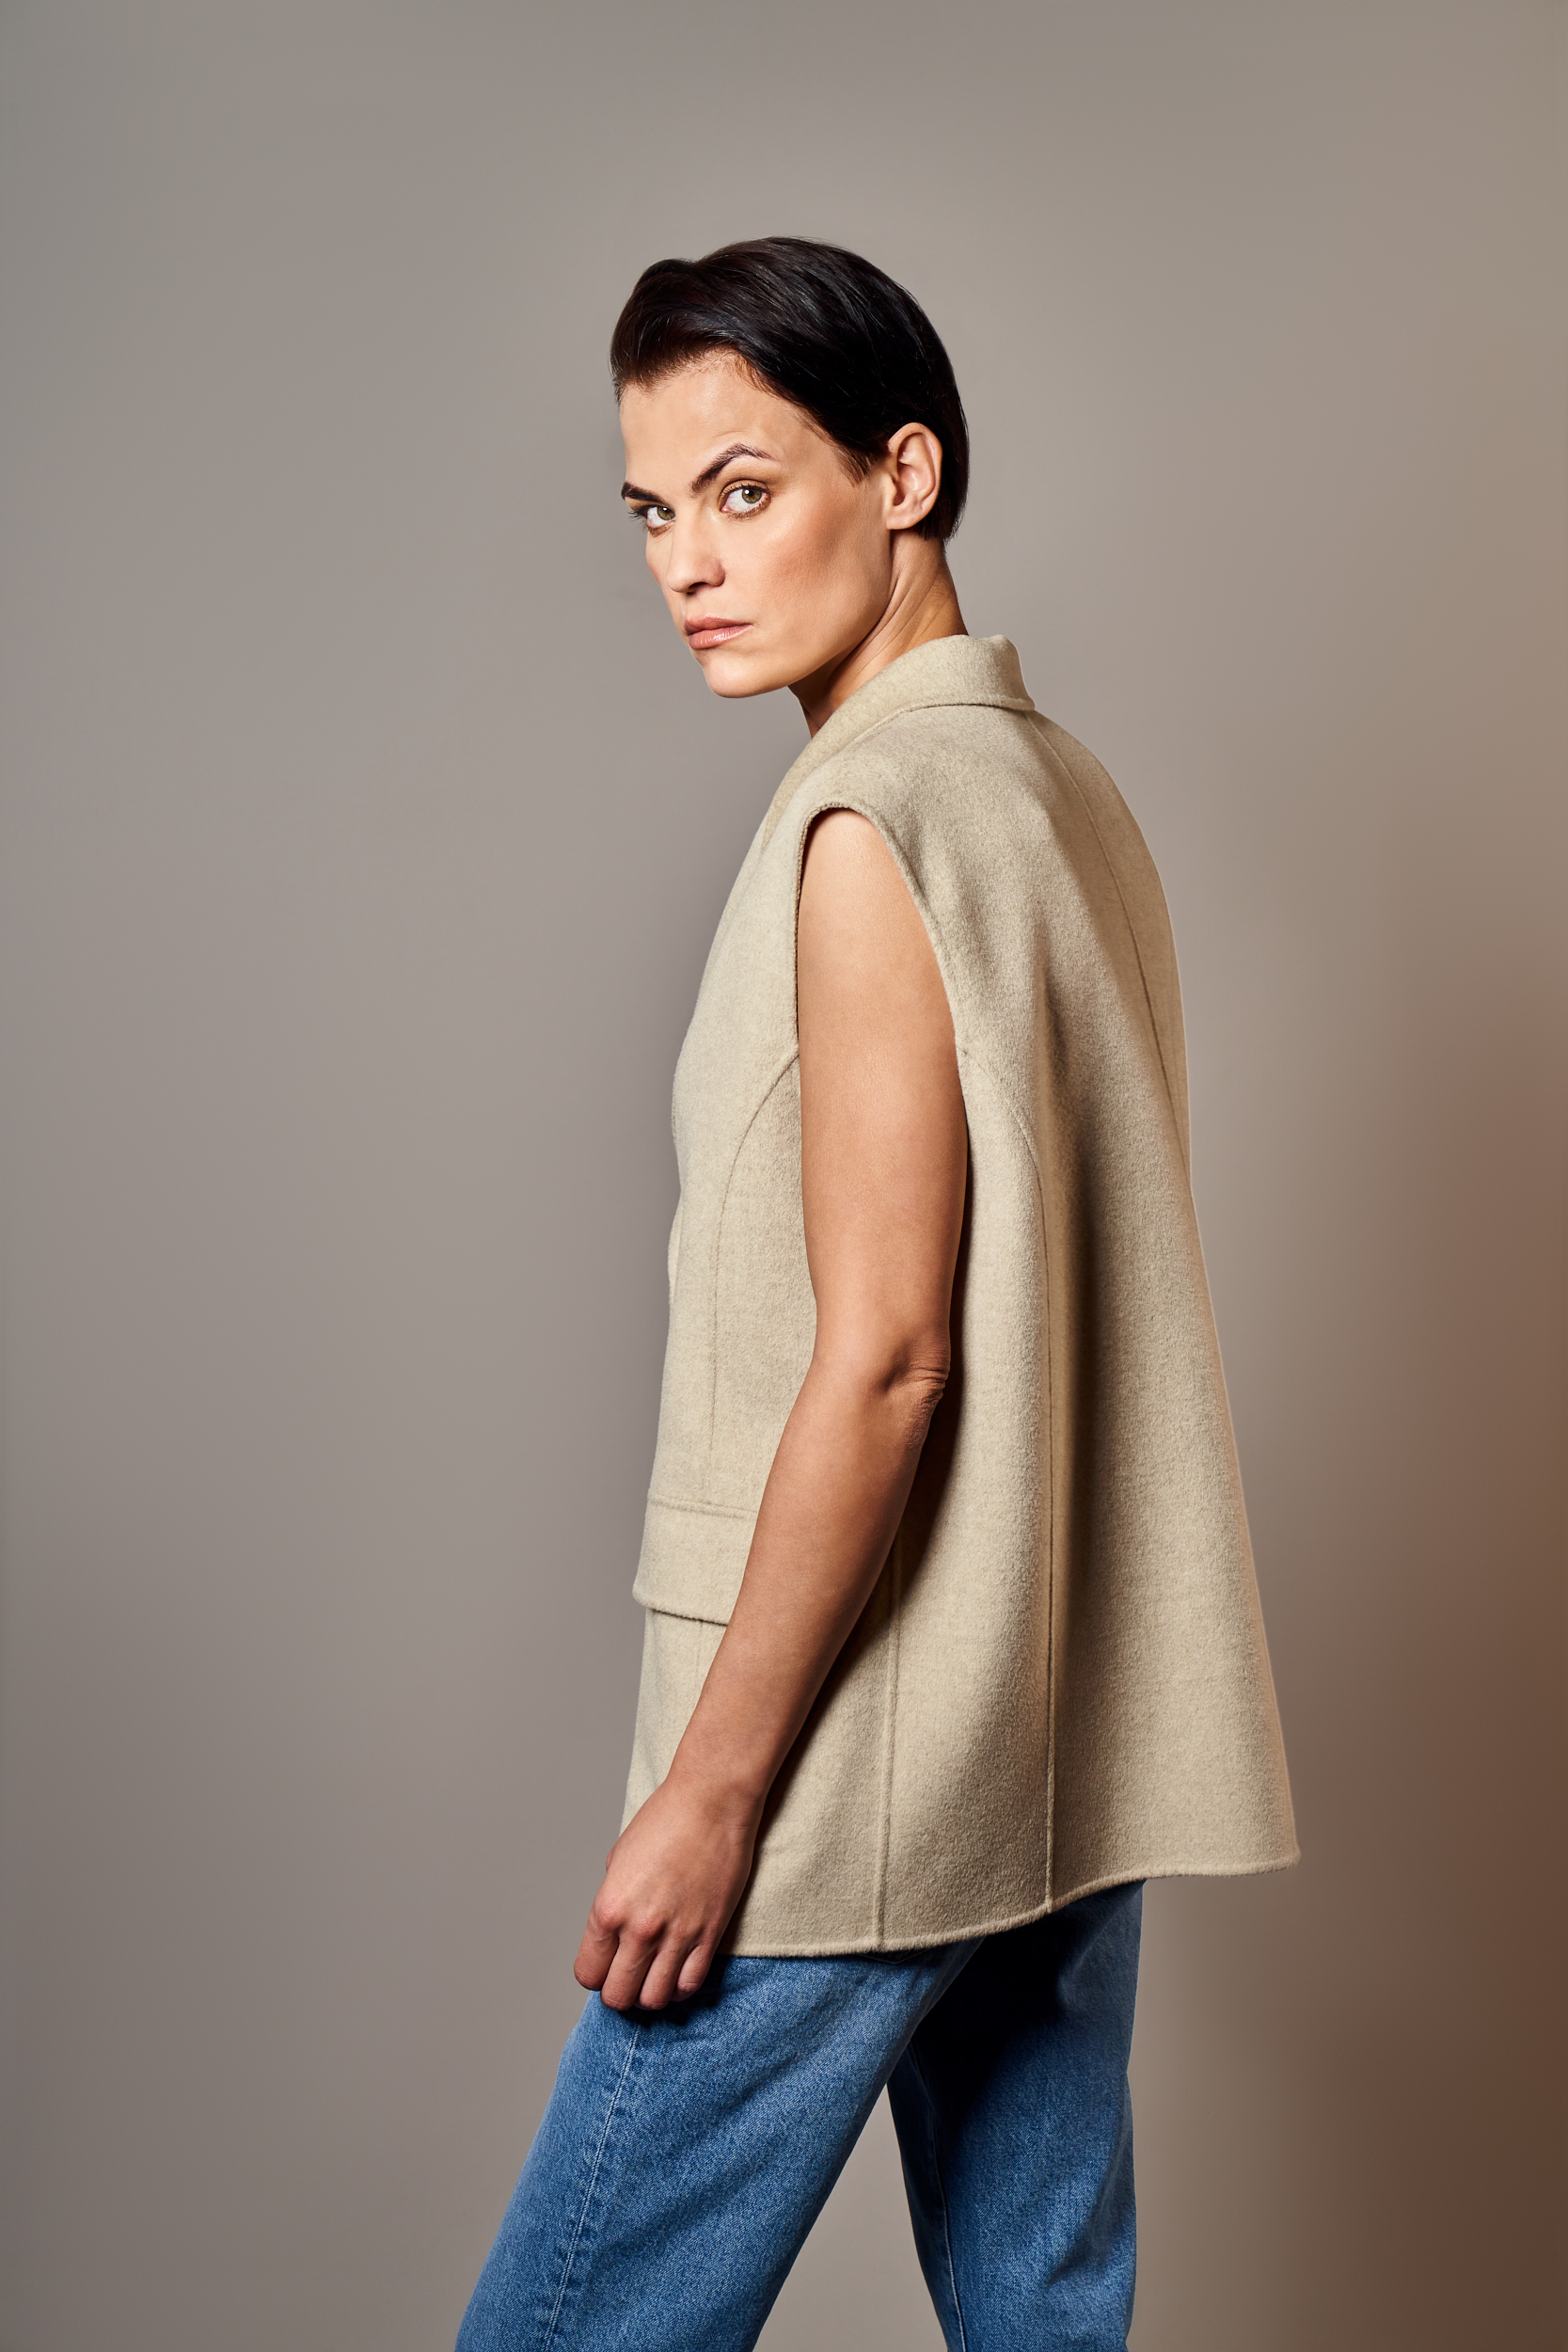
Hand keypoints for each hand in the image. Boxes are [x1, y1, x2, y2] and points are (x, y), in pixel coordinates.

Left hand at [573, 1769, 760, 2011]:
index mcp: (609, 1909)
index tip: (605, 1966)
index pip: (589, 1974)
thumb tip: (613, 1935)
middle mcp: (640, 1929)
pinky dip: (679, 1988)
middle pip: (618, 1996)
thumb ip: (613, 1904)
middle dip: (619, 1990)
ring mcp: (677, 1935)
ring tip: (653, 1974)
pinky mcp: (710, 1935)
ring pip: (654, 1999)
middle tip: (628, 1974)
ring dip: (649, 1993)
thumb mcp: (618, 1860)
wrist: (711, 1803)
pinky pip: (689, 1985)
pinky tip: (677, 1971)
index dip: (596, 1973)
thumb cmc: (665, 1821)